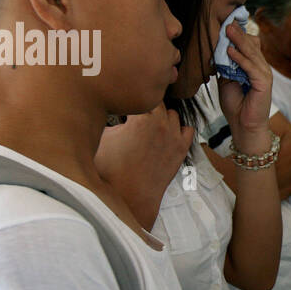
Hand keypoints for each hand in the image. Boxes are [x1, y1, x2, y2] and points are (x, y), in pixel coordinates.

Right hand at [96, 103, 192, 226]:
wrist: (129, 196)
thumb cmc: (111, 169)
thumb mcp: (103, 137)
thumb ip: (111, 117)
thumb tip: (113, 106)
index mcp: (141, 116)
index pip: (139, 94)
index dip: (130, 98)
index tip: (125, 103)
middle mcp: (161, 123)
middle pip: (157, 100)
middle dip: (146, 105)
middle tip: (136, 113)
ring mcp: (174, 136)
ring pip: (172, 113)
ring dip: (163, 116)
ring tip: (150, 126)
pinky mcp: (182, 149)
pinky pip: (187, 129)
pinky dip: (178, 129)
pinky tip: (166, 134)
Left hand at [217, 21, 274, 144]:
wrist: (244, 126)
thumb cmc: (236, 106)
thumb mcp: (226, 81)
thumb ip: (225, 66)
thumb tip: (218, 50)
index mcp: (254, 67)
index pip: (249, 46)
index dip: (239, 35)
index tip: (227, 23)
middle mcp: (261, 69)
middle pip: (251, 46)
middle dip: (238, 34)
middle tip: (227, 22)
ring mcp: (264, 75)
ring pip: (251, 53)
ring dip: (239, 41)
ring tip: (228, 30)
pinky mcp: (264, 83)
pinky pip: (250, 67)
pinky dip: (240, 58)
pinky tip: (229, 51)